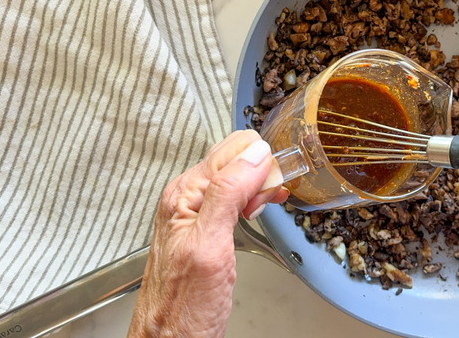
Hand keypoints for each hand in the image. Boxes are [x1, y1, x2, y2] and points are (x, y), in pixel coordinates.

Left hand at [128, 130, 288, 336]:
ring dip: (259, 185)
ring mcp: (196, 211)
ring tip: (266, 205)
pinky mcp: (206, 227)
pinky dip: (252, 199)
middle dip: (261, 171)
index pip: (233, 150)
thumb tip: (254, 155)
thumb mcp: (210, 245)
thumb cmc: (183, 307)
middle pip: (235, 158)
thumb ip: (228, 193)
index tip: (275, 182)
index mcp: (185, 193)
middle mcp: (188, 197)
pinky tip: (258, 211)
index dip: (261, 162)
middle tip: (271, 197)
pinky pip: (234, 196)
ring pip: (237, 176)